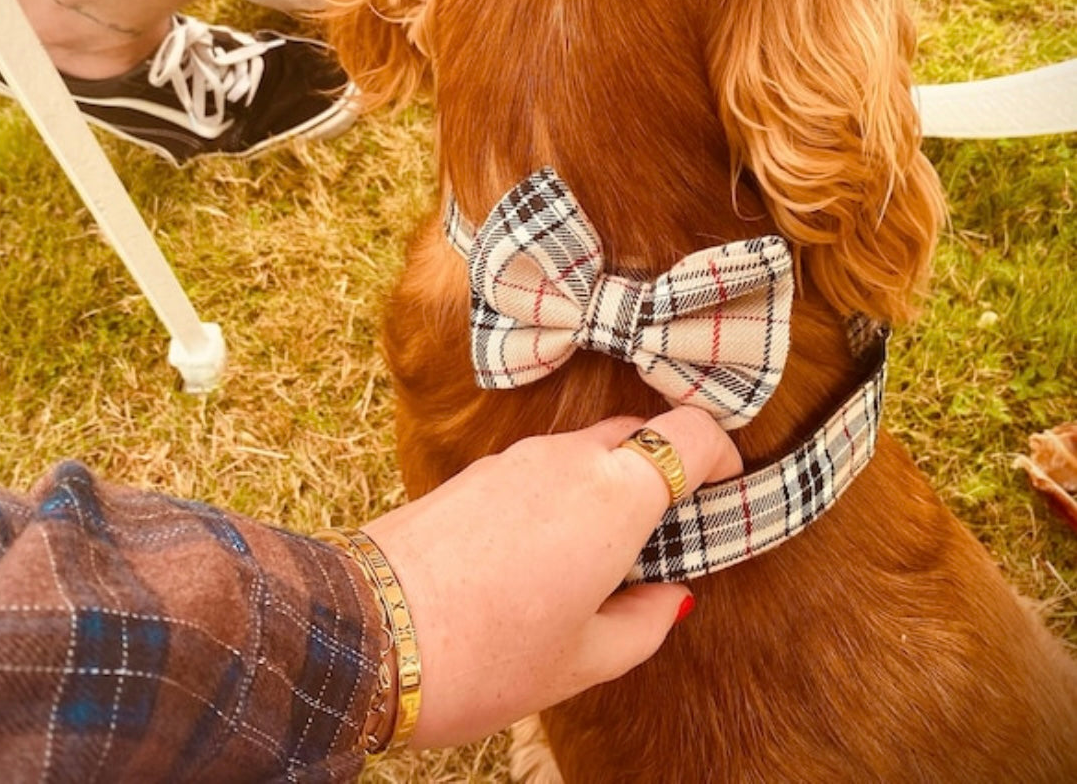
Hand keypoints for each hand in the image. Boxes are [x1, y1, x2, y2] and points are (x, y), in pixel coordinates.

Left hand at [363, 406, 741, 748]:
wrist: (369, 633)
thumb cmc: (486, 655)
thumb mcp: (584, 659)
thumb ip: (646, 621)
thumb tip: (674, 597)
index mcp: (613, 496)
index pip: (691, 433)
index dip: (721, 455)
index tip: (723, 490)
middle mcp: (568, 459)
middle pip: (639, 432)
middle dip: (664, 469)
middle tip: (666, 532)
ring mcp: (517, 458)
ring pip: (588, 447)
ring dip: (610, 480)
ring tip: (602, 552)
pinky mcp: (477, 469)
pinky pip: (542, 464)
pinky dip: (564, 489)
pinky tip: (546, 549)